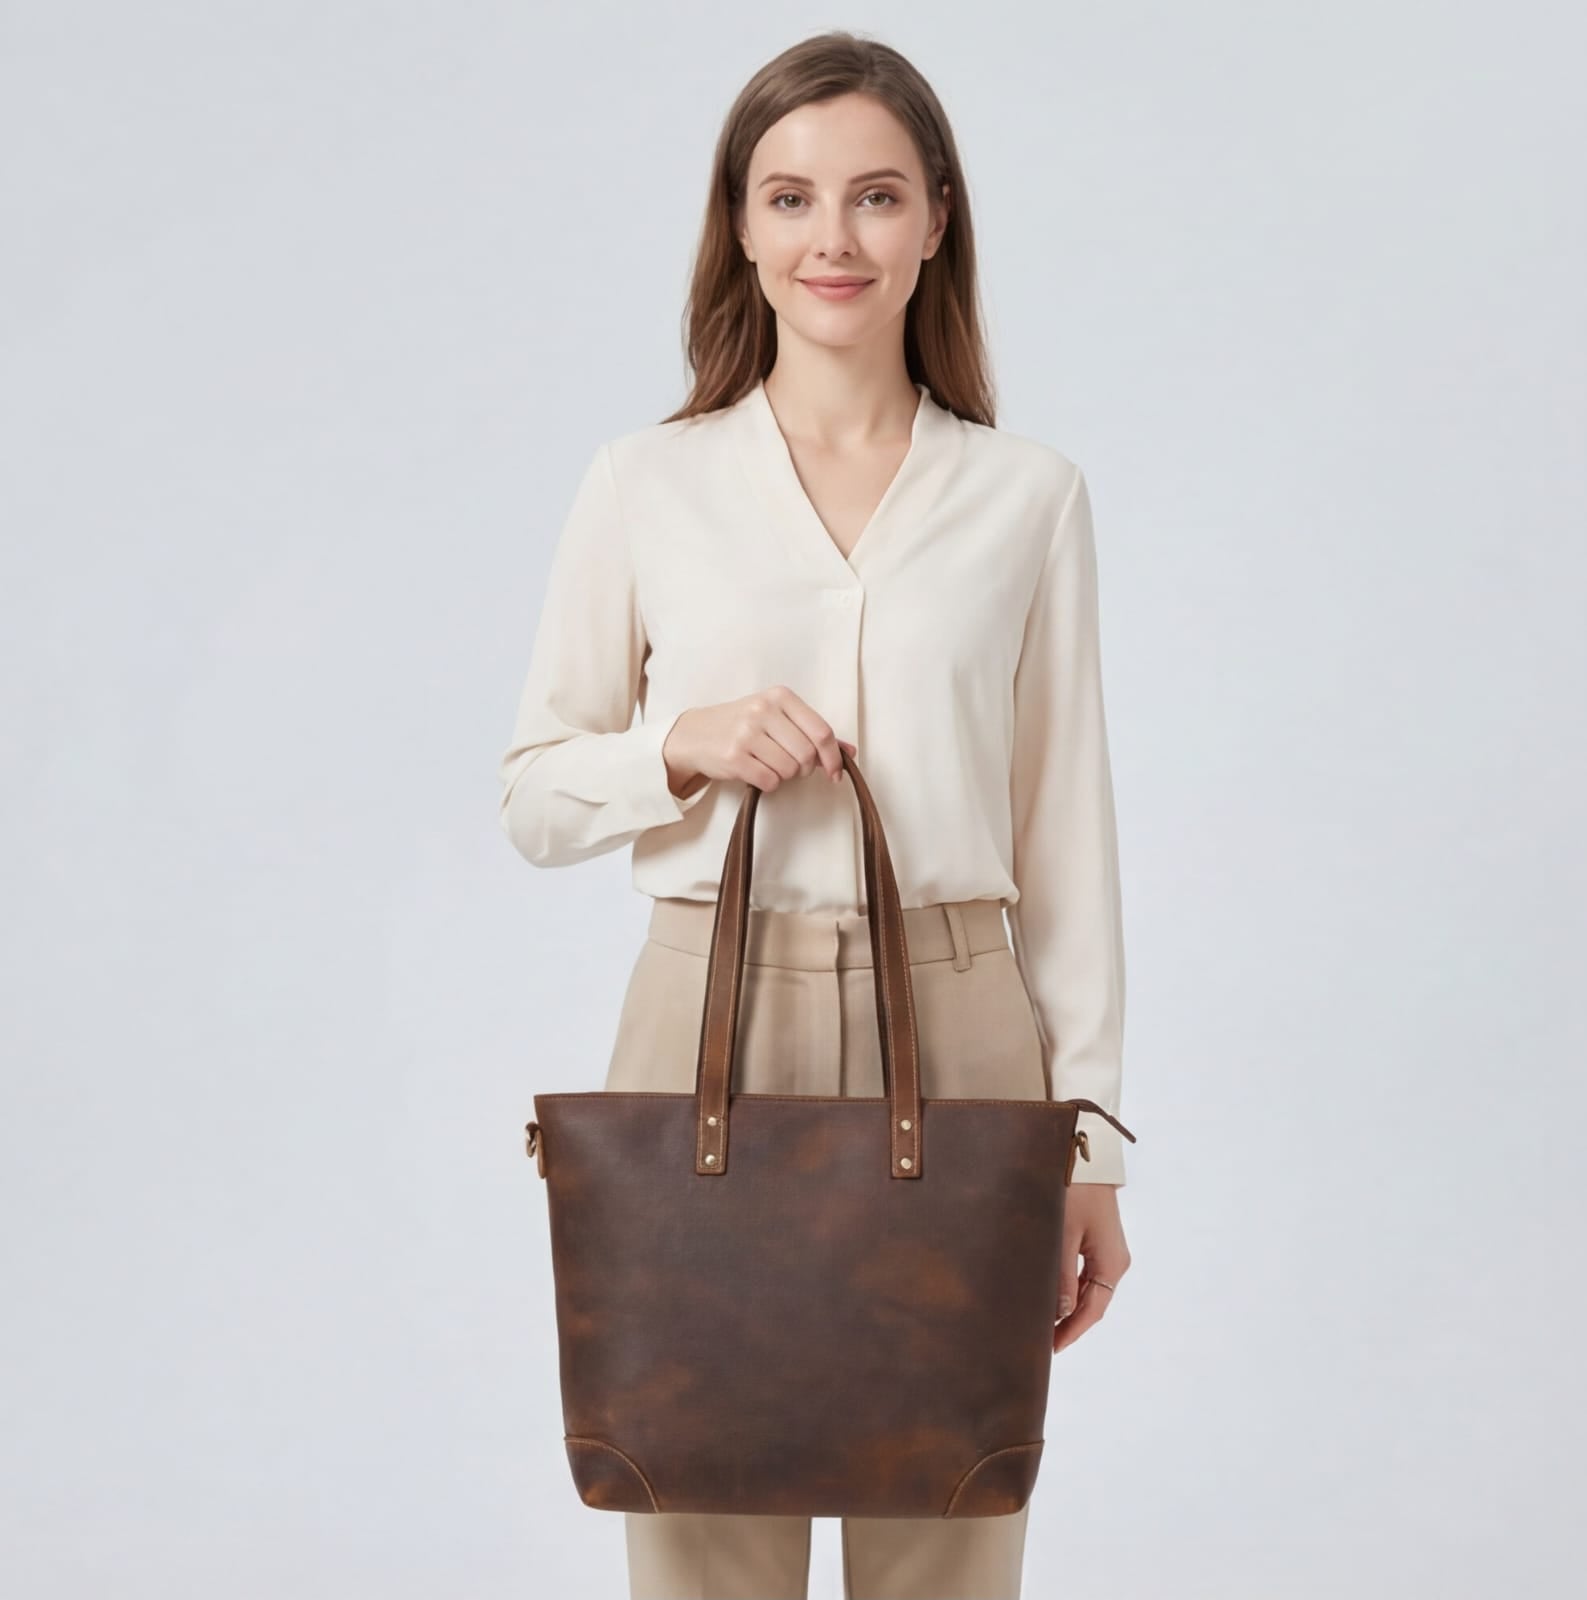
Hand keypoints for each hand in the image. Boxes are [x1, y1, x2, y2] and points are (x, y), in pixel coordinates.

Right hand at [663, 686, 856, 795]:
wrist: (695, 734)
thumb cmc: (742, 726)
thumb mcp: (777, 718)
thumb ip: (813, 733)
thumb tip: (850, 752)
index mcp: (780, 696)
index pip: (821, 731)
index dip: (833, 757)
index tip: (835, 772)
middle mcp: (763, 710)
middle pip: (807, 754)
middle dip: (805, 768)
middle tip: (792, 766)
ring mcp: (747, 733)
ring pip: (789, 770)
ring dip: (785, 776)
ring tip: (769, 765)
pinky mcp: (734, 756)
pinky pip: (769, 781)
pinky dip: (768, 783)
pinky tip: (756, 772)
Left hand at [1053, 1182, 1130, 1352]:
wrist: (1085, 1154)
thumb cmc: (1074, 1191)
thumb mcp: (1063, 1235)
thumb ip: (1062, 1276)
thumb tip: (1060, 1314)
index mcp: (1112, 1263)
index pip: (1092, 1311)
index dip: (1071, 1332)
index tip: (1050, 1349)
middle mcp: (1115, 1261)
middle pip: (1092, 1303)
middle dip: (1069, 1323)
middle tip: (1041, 1342)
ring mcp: (1108, 1251)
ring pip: (1088, 1290)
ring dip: (1068, 1307)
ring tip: (1042, 1322)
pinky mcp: (1098, 1240)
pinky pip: (1085, 1274)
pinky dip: (1070, 1288)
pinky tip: (1051, 1294)